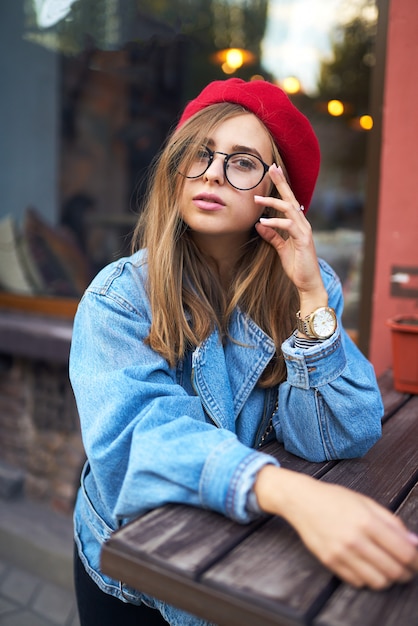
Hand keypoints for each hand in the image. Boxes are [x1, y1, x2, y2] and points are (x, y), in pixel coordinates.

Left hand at [254, 164, 326, 312]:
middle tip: (271, 168)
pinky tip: (263, 222)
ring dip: (272, 202)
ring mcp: (304, 231)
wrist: (308, 283)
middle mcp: (303, 224)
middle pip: (291, 198)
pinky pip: (288, 226)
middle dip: (281, 182)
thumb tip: (259, 225)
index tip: (273, 171)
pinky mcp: (303, 240)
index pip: (289, 201)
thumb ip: (272, 236)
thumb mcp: (280, 249)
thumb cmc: (296, 266)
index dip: (281, 186)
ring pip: (289, 209)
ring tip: (256, 199)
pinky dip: (275, 223)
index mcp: (298, 224)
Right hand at [254, 466, 417, 588]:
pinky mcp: (330, 562)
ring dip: (388, 578)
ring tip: (387, 569)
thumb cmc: (334, 498)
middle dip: (406, 572)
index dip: (415, 560)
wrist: (302, 500)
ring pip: (378, 581)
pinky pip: (358, 582)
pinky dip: (368, 579)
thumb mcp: (366, 502)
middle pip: (394, 570)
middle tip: (406, 568)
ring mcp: (341, 553)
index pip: (404, 552)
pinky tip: (367, 567)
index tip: (416, 560)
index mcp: (367, 521)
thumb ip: (392, 522)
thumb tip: (413, 542)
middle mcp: (354, 539)